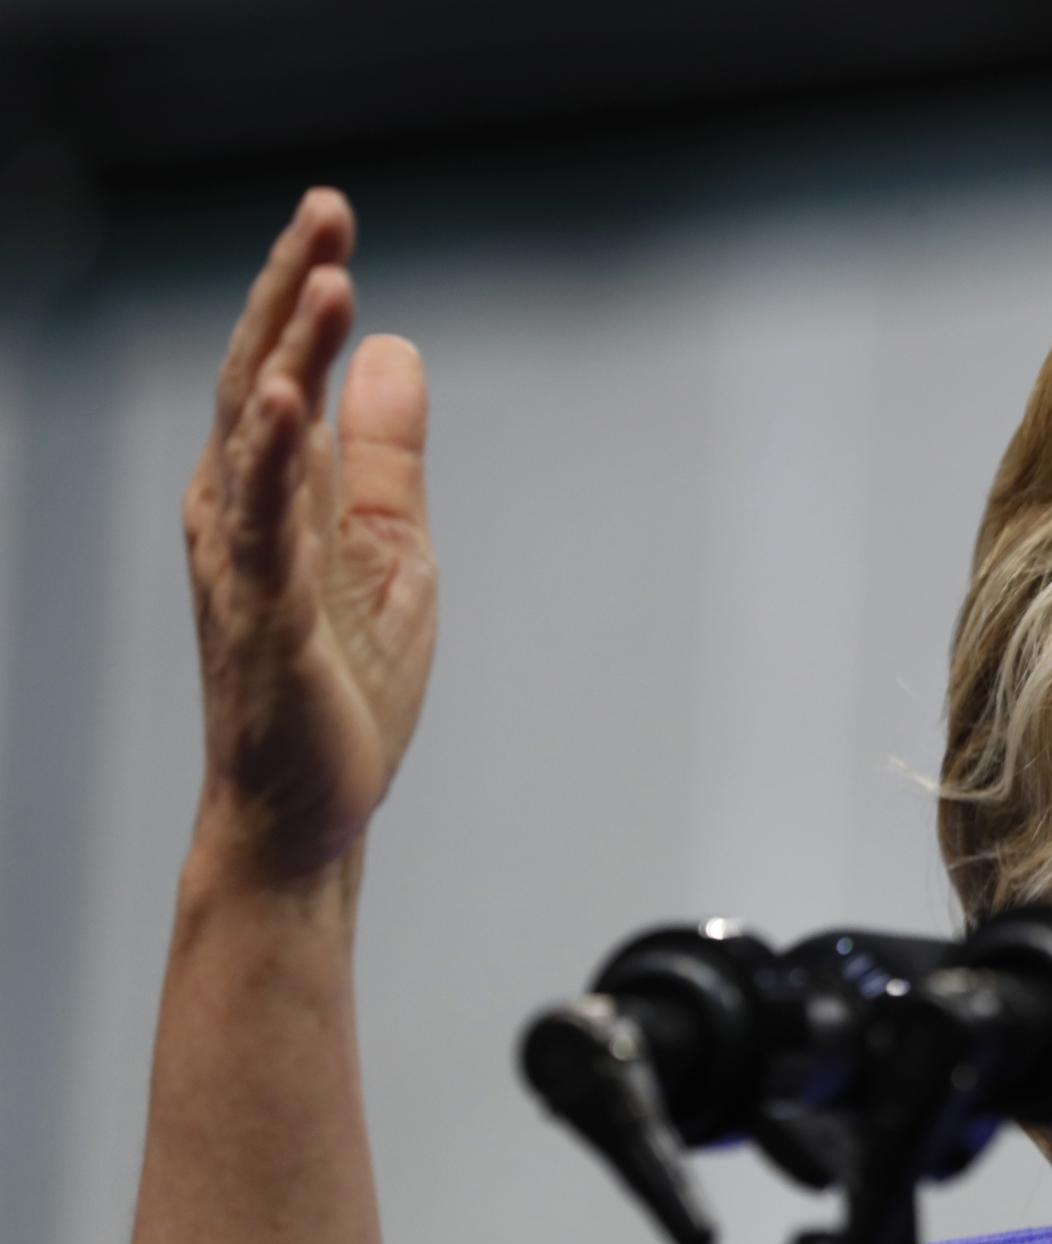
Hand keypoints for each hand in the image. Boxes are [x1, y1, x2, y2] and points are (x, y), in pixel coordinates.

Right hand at [183, 187, 435, 887]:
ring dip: (290, 358)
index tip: (335, 221)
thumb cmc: (340, 683)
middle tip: (326, 214)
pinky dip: (275, 465)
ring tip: (324, 283)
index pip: (286, 372)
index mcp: (273, 496)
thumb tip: (394, 350)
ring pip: (258, 441)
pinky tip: (290, 406)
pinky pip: (264, 533)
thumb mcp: (389, 548)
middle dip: (291, 295)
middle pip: (261, 380)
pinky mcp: (267, 622)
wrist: (308, 806)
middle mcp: (242, 516)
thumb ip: (386, 454)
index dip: (306, 294)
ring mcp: (247, 567)